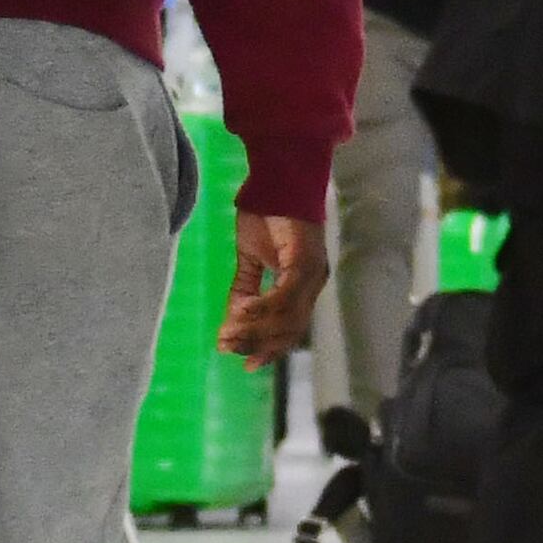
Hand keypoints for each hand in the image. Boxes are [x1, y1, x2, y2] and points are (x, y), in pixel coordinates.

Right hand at [222, 213, 325, 364]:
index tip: (248, 366)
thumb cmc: (266, 213)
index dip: (270, 349)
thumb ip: (245, 289)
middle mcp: (315, 282)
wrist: (277, 177)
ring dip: (255, 329)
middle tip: (227, 348)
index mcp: (305, 284)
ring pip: (287, 316)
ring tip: (228, 333)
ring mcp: (313, 272)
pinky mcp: (304, 260)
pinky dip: (262, 307)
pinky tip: (240, 312)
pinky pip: (284, 294)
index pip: (291, 328)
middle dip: (257, 343)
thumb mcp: (250, 258)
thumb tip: (232, 323)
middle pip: (290, 328)